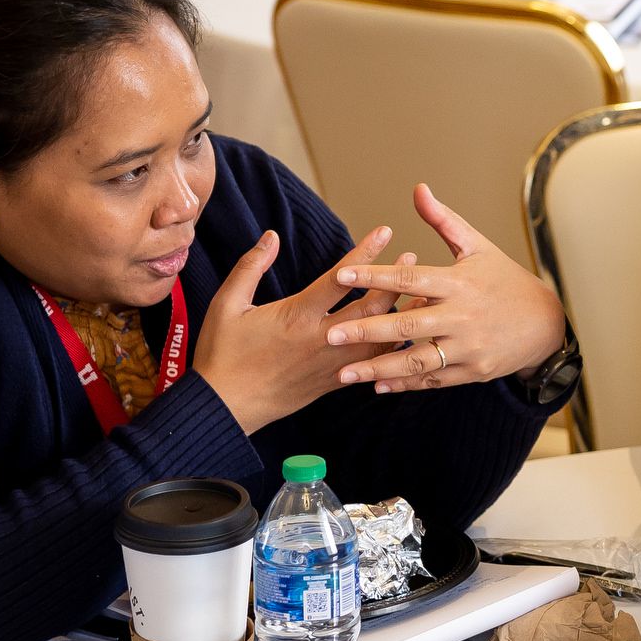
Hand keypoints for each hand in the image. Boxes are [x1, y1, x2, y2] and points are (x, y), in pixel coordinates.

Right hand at [194, 225, 404, 431]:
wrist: (224, 407)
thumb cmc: (222, 353)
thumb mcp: (226, 304)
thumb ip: (250, 267)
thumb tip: (270, 236)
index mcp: (297, 317)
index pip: (340, 279)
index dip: (365, 253)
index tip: (385, 232)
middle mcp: (322, 340)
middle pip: (371, 308)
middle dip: (395, 280)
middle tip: (412, 257)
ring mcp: (332, 365)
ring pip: (379, 337)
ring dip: (400, 314)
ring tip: (418, 294)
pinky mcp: (334, 383)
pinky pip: (371, 364)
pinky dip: (390, 347)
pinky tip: (402, 334)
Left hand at [326, 185, 570, 390]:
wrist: (546, 324)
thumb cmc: (505, 281)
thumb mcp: (478, 247)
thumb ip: (444, 221)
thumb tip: (418, 189)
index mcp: (459, 283)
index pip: (410, 279)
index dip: (374, 277)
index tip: (341, 275)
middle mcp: (462, 317)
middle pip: (408, 325)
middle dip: (366, 331)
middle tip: (330, 335)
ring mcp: (468, 347)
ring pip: (416, 360)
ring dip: (378, 368)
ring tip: (342, 373)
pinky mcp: (473, 372)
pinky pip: (433, 379)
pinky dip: (404, 384)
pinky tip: (376, 385)